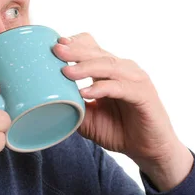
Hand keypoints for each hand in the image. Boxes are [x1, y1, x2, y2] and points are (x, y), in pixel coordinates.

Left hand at [53, 33, 192, 190]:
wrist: (148, 150)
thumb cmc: (119, 130)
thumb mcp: (88, 118)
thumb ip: (72, 107)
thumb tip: (46, 103)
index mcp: (109, 70)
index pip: (92, 47)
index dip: (74, 43)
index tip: (54, 44)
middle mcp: (123, 69)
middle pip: (97, 53)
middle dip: (74, 51)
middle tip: (55, 50)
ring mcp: (135, 80)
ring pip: (108, 66)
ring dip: (85, 67)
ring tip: (66, 72)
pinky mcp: (144, 95)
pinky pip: (120, 87)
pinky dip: (102, 88)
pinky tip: (86, 92)